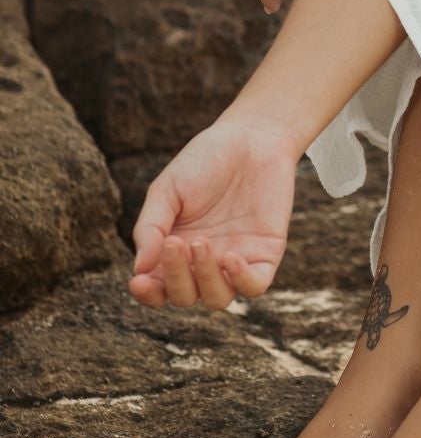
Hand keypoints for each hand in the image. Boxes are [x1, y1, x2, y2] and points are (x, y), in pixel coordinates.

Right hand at [128, 113, 298, 309]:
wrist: (252, 138)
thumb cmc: (204, 161)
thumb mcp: (167, 190)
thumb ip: (150, 228)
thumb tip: (140, 269)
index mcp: (175, 250)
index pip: (158, 288)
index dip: (147, 294)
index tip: (138, 281)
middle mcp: (203, 263)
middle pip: (185, 296)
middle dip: (176, 278)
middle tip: (175, 243)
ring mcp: (235, 260)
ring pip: (218, 299)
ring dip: (205, 279)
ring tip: (200, 243)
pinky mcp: (265, 254)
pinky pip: (254, 286)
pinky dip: (241, 281)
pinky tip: (230, 257)